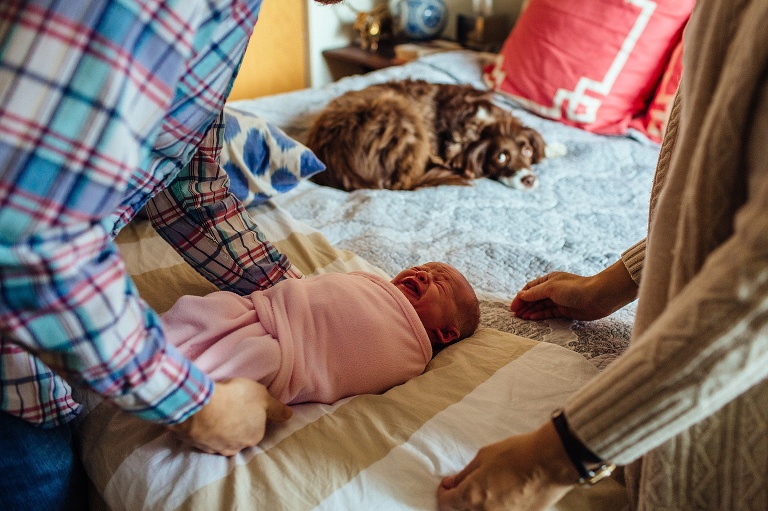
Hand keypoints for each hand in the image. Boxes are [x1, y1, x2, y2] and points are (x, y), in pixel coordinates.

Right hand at [167, 378, 291, 455]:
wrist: (201, 407)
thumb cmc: (236, 398)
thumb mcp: (263, 397)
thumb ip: (277, 408)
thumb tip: (289, 415)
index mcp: (254, 437)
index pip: (257, 427)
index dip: (251, 414)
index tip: (244, 404)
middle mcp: (237, 447)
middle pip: (239, 436)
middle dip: (236, 425)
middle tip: (229, 408)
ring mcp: (216, 448)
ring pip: (221, 439)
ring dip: (220, 429)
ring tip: (214, 414)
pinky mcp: (198, 446)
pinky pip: (204, 439)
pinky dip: (204, 430)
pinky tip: (202, 419)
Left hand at [437, 422, 576, 510]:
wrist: (550, 463)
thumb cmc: (517, 454)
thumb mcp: (483, 456)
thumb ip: (465, 474)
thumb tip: (454, 482)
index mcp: (471, 496)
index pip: (445, 503)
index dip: (443, 492)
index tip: (448, 483)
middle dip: (457, 500)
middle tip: (462, 486)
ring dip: (475, 505)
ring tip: (483, 488)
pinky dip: (493, 507)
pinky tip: (499, 493)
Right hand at [510, 260, 637, 320]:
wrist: (598, 297)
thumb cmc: (575, 288)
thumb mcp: (551, 288)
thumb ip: (534, 293)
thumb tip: (520, 295)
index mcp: (549, 279)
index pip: (530, 288)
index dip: (520, 297)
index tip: (513, 307)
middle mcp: (553, 289)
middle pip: (534, 297)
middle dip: (524, 305)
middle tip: (515, 315)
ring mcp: (559, 300)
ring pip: (540, 306)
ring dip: (530, 311)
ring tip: (521, 318)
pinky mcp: (565, 310)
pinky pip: (548, 312)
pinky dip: (540, 315)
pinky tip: (532, 318)